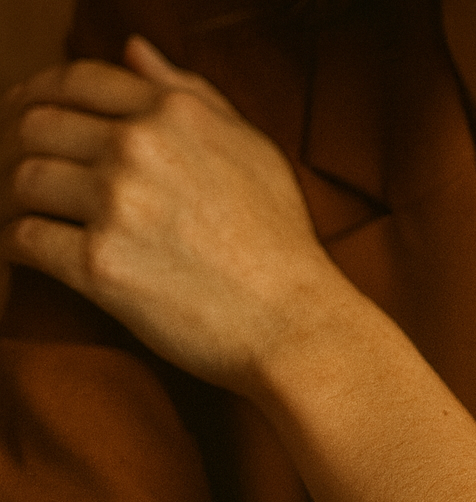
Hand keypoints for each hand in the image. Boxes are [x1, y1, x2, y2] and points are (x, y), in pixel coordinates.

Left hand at [0, 36, 350, 391]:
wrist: (295, 323)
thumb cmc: (282, 244)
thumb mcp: (254, 151)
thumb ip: (195, 95)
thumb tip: (135, 51)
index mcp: (174, 114)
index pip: (78, 82)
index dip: (42, 95)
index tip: (31, 116)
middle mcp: (138, 149)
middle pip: (37, 127)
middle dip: (23, 148)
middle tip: (27, 177)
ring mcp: (115, 207)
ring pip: (25, 180)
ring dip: (21, 199)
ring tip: (31, 216)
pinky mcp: (98, 267)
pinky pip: (26, 239)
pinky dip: (19, 245)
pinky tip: (31, 253)